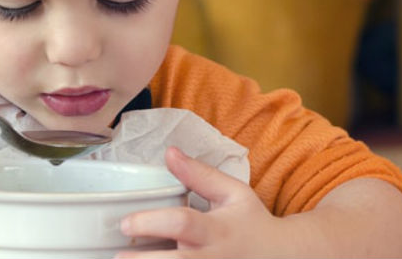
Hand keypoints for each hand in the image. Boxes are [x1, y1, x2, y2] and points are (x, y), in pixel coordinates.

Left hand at [117, 147, 289, 257]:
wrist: (284, 257)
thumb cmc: (251, 224)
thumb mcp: (233, 193)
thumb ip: (199, 174)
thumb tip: (169, 152)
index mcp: (216, 230)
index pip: (182, 223)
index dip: (151, 222)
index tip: (125, 224)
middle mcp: (213, 258)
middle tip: (117, 258)